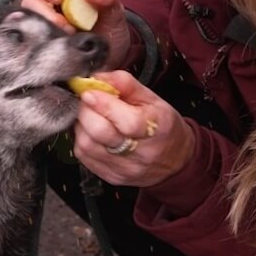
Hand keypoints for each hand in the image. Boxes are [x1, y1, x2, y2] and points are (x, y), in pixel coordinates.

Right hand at [18, 0, 133, 70]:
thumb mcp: (113, 11)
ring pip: (25, 23)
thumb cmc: (108, 29)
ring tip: (67, 38)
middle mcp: (43, 7)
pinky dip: (39, 46)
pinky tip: (56, 50)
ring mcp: (38, 28)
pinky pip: (27, 44)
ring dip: (45, 29)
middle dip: (43, 10)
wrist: (112, 57)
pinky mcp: (37, 48)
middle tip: (64, 24)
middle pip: (27, 0)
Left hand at [73, 70, 194, 187]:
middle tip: (87, 101)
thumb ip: (125, 84)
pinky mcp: (111, 177)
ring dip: (82, 125)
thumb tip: (97, 78)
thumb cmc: (161, 125)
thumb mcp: (153, 99)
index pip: (127, 121)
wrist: (174, 161)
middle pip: (101, 133)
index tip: (90, 91)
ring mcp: (124, 168)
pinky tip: (91, 132)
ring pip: (87, 145)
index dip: (103, 104)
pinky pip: (84, 156)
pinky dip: (82, 139)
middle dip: (86, 111)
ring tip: (91, 116)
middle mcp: (141, 153)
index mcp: (157, 129)